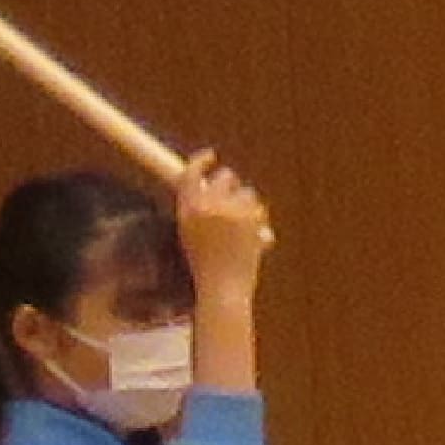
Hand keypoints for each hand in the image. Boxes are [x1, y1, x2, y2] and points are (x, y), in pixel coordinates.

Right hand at [169, 154, 273, 294]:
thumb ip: (198, 209)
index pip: (192, 173)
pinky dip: (256, 219)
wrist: (223, 289)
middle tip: (231, 201)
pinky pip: (257, 207)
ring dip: (245, 205)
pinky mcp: (250, 218)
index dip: (202, 160)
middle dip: (229, 185)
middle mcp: (207, 206)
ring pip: (245, 192)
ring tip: (239, 231)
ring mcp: (230, 210)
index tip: (210, 156)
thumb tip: (210, 186)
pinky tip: (249, 238)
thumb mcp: (190, 236)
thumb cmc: (205, 268)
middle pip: (224, 177)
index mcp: (187, 210)